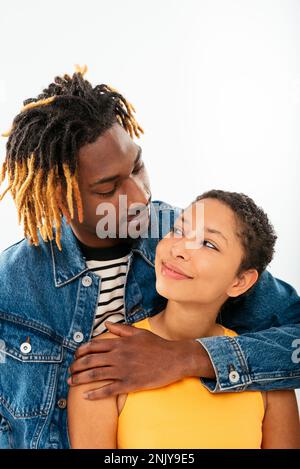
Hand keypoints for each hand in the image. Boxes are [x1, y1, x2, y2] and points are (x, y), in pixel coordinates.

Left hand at [67, 321, 214, 399]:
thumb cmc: (157, 345)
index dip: (80, 351)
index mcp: (119, 343)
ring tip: (71, 382)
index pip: (93, 346)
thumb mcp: (138, 333)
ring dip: (80, 379)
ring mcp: (123, 371)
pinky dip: (95, 394)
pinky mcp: (129, 384)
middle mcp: (118, 356)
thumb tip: (107, 324)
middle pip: (90, 361)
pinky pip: (108, 390)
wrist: (174, 359)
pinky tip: (86, 396)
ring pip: (95, 375)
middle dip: (76, 366)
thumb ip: (121, 329)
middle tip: (70, 371)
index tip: (75, 356)